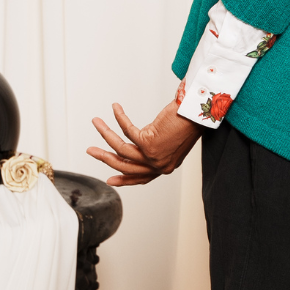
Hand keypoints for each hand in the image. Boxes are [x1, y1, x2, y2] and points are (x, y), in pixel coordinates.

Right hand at [87, 99, 202, 187]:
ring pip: (121, 149)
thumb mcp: (170, 141)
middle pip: (125, 166)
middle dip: (105, 158)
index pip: (142, 177)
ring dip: (106, 134)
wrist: (198, 112)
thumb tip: (137, 142)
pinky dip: (119, 118)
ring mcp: (153, 156)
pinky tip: (115, 108)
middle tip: (91, 150)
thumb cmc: (187, 122)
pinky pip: (127, 130)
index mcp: (165, 166)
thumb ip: (154, 147)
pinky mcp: (149, 144)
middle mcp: (159, 165)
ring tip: (96, 122)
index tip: (110, 181)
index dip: (125, 179)